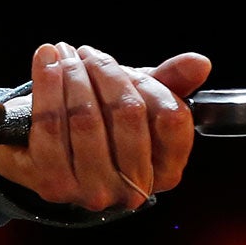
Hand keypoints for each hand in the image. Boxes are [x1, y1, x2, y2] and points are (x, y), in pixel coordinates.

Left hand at [0, 42, 211, 211]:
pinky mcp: (53, 184)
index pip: (171, 117)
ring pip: (86, 117)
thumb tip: (200, 62)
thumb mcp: (140, 101)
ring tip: (63, 53)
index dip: (147, 83)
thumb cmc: (102, 123)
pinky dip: (46, 84)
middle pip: (126, 112)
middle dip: (104, 71)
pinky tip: (45, 60)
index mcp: (166, 170)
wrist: (45, 152)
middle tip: (86, 52)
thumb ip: (171, 83)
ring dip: (72, 74)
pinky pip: (50, 125)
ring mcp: (93, 191)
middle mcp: (134, 189)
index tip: (124, 65)